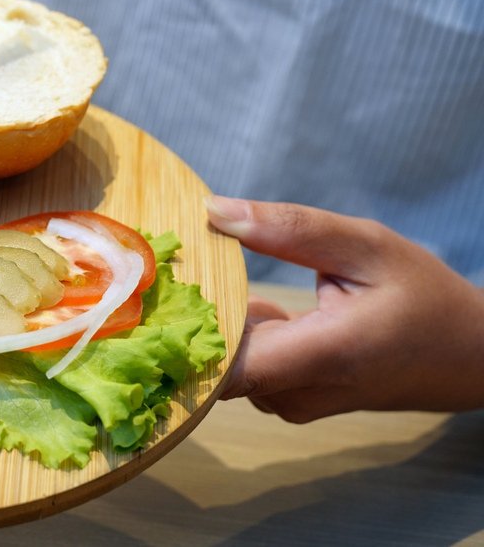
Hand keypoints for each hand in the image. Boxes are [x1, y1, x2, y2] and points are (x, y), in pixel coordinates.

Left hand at [207, 196, 483, 422]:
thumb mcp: (365, 247)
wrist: (466, 357)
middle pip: (213, 360)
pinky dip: (236, 334)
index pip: (226, 366)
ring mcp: (292, 404)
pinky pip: (241, 368)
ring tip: (222, 280)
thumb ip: (289, 229)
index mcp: (325, 355)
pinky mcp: (288, 403)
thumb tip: (214, 211)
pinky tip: (251, 304)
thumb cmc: (422, 297)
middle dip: (191, 314)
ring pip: (223, 364)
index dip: (184, 330)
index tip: (162, 290)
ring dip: (216, 322)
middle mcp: (300, 392)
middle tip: (180, 269)